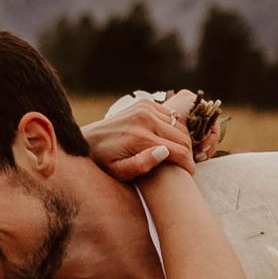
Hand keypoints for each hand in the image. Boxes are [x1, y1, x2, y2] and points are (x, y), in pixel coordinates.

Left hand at [89, 91, 222, 179]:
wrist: (88, 141)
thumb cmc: (104, 162)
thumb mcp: (119, 171)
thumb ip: (141, 165)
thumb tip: (164, 151)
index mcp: (140, 136)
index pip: (179, 150)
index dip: (188, 165)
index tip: (189, 175)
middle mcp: (145, 117)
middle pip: (183, 137)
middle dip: (189, 153)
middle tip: (186, 166)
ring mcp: (146, 107)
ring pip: (180, 125)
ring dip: (184, 140)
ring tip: (180, 155)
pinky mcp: (145, 103)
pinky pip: (171, 116)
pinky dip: (175, 128)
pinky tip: (170, 141)